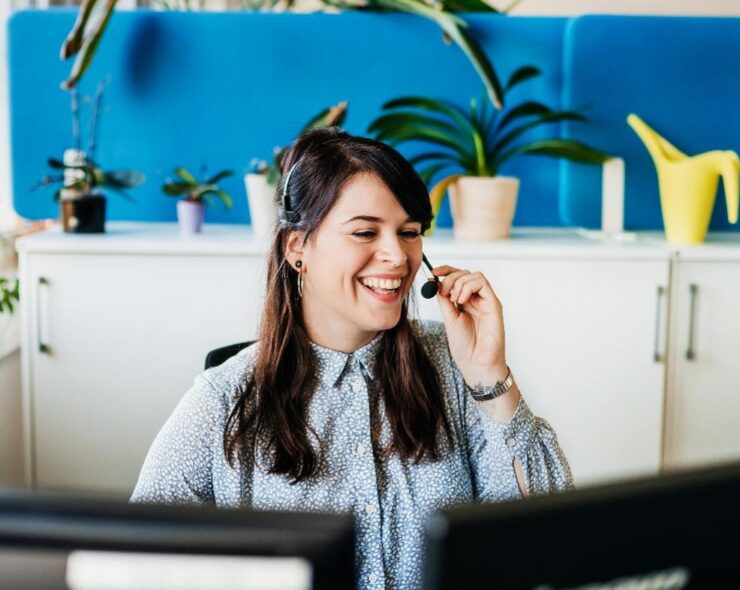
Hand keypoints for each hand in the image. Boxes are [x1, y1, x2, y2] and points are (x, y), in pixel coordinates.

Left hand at [432, 265, 507, 384]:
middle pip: (464, 273)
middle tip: (444, 292)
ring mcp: (485, 300)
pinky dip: (468, 286)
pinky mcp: (494, 303)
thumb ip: (443, 299)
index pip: (456, 277)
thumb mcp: (448, 317)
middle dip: (450, 278)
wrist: (475, 361)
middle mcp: (475, 299)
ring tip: (455, 300)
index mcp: (463, 302)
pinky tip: (462, 300)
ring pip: (474, 275)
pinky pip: (482, 283)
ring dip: (459, 283)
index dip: (445, 271)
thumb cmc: (464, 345)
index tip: (433, 272)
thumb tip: (434, 281)